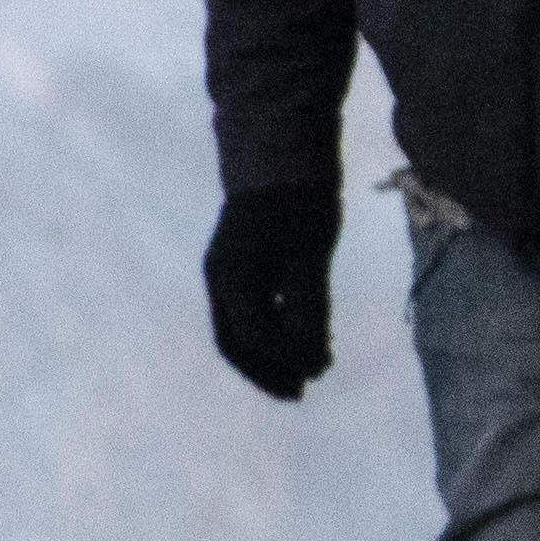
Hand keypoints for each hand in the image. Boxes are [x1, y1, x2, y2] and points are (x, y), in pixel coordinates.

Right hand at [204, 180, 342, 400]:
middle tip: (300, 391)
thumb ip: (308, 310)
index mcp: (232, 279)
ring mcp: (225, 271)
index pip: (255, 336)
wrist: (281, 149)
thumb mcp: (310, 257)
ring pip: (238, 328)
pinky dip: (267, 332)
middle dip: (267, 370)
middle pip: (236, 341)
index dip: (286, 360)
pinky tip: (295, 337)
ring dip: (266, 356)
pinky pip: (245, 311)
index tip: (319, 372)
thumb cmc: (298, 201)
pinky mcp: (238, 262)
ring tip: (300, 373)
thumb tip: (314, 361)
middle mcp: (220, 279)